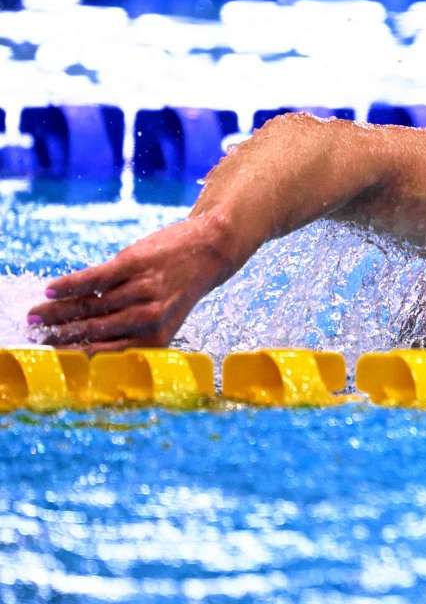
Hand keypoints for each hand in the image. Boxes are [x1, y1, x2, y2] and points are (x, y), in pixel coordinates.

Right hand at [27, 215, 235, 352]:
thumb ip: (127, 328)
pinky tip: (50, 291)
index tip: (49, 356)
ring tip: (35, 314)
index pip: (106, 351)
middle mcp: (149, 317)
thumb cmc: (179, 288)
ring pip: (90, 305)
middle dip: (59, 334)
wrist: (211, 250)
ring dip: (58, 312)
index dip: (74, 353)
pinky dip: (70, 285)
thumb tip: (79, 337)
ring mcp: (142, 289)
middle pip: (92, 329)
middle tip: (35, 335)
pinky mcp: (135, 263)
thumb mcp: (161, 317)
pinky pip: (95, 278)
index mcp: (155, 338)